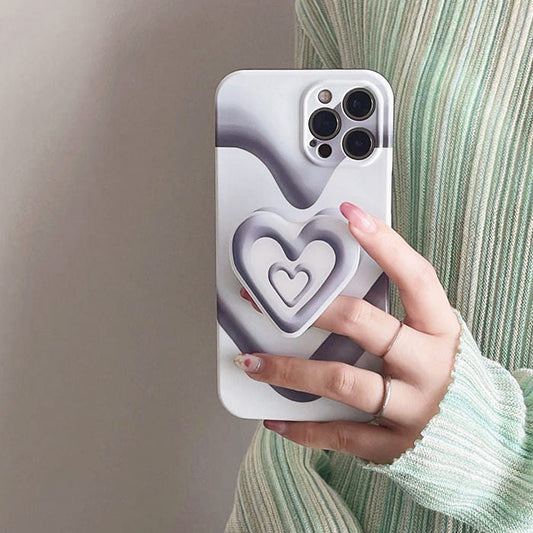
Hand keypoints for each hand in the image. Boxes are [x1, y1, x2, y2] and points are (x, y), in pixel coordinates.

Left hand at [233, 201, 460, 464]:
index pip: (415, 277)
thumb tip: (333, 280)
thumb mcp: (429, 336)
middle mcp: (428, 365)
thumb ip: (395, 312)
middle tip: (263, 301)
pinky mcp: (395, 445)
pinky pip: (342, 435)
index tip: (350, 216)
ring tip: (251, 362)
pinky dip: (303, 428)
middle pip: (363, 324)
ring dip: (290, 370)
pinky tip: (273, 417)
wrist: (476, 436)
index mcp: (440, 329)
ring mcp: (413, 408)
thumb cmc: (440, 372)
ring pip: (343, 380)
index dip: (385, 244)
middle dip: (309, 308)